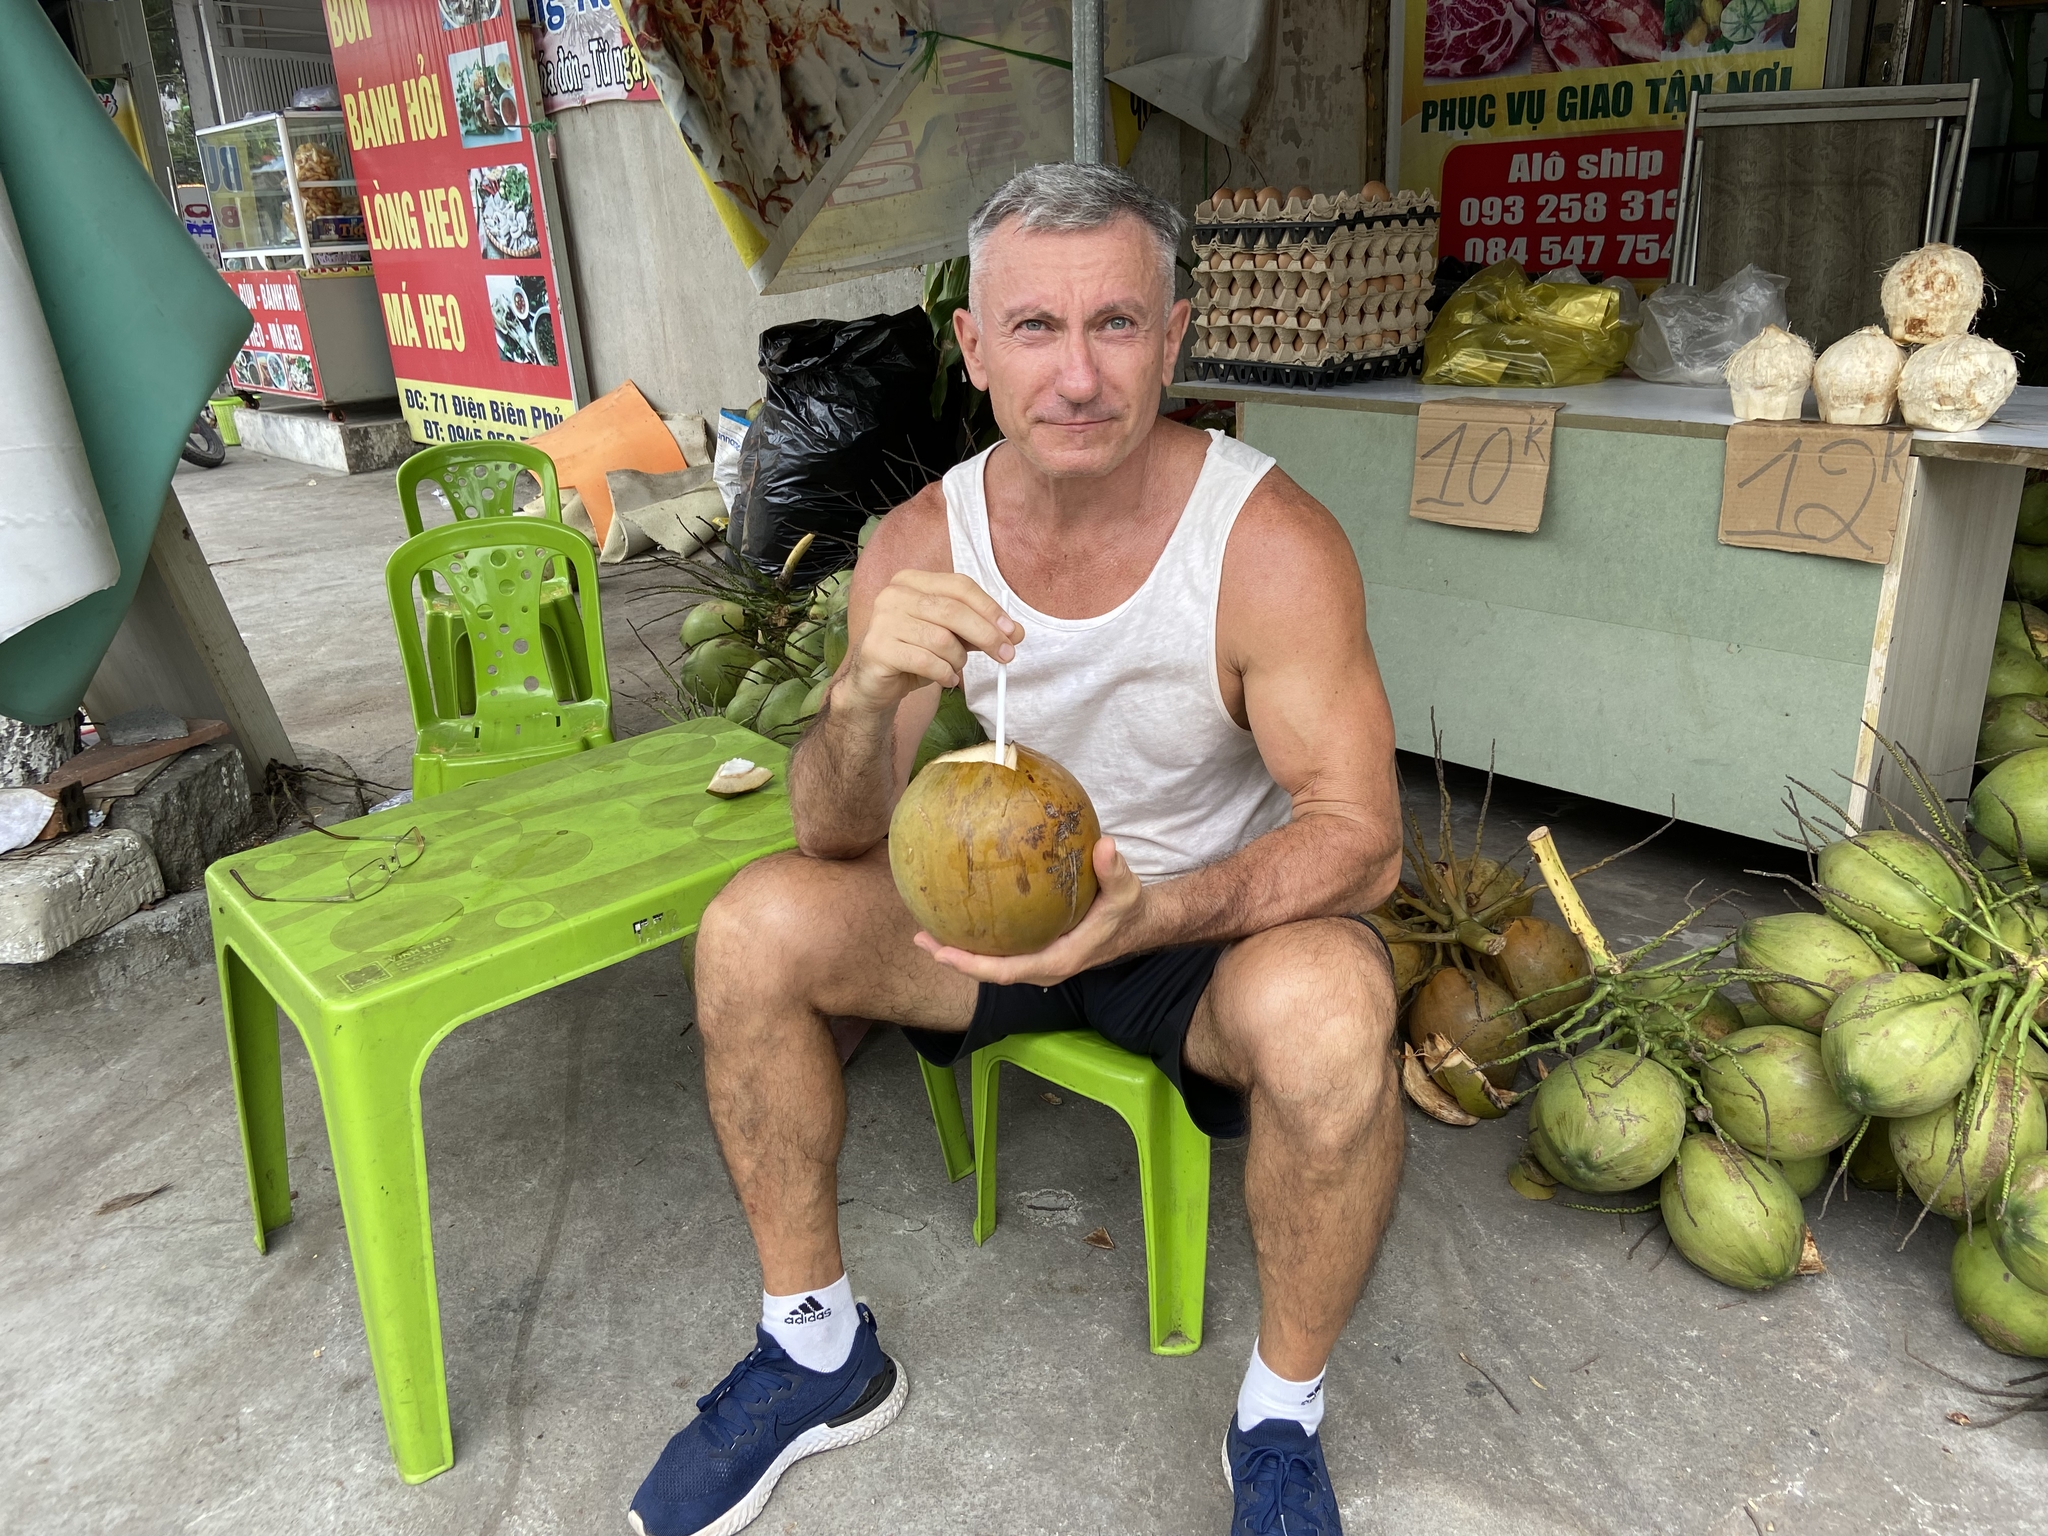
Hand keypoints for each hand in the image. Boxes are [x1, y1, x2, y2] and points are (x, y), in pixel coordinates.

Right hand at [843, 570, 1019, 714]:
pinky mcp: (877, 648)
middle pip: (952, 610)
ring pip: (941, 639)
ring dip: (958, 660)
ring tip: (954, 668)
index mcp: (912, 581)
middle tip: (1005, 654)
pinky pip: (925, 661)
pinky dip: (944, 673)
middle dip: (985, 635)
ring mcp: (882, 620)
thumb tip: (1015, 632)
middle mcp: (894, 594)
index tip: (1011, 630)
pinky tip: (944, 678)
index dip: (989, 608)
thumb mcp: (949, 637)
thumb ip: (978, 630)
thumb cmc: (913, 653)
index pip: (959, 586)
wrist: (873, 683)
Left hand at [915, 837, 1146, 986]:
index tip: (942, 952)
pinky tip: (958, 916)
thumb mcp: (1125, 890)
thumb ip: (1114, 870)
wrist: (1135, 923)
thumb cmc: (1126, 910)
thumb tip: (1106, 846)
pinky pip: (1000, 950)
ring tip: (926, 930)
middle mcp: (1042, 967)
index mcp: (1057, 961)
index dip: (972, 965)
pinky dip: (976, 939)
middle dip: (953, 957)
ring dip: (959, 950)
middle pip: (989, 971)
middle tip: (921, 937)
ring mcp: (1038, 960)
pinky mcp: (1036, 949)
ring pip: (992, 963)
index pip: (1006, 971)